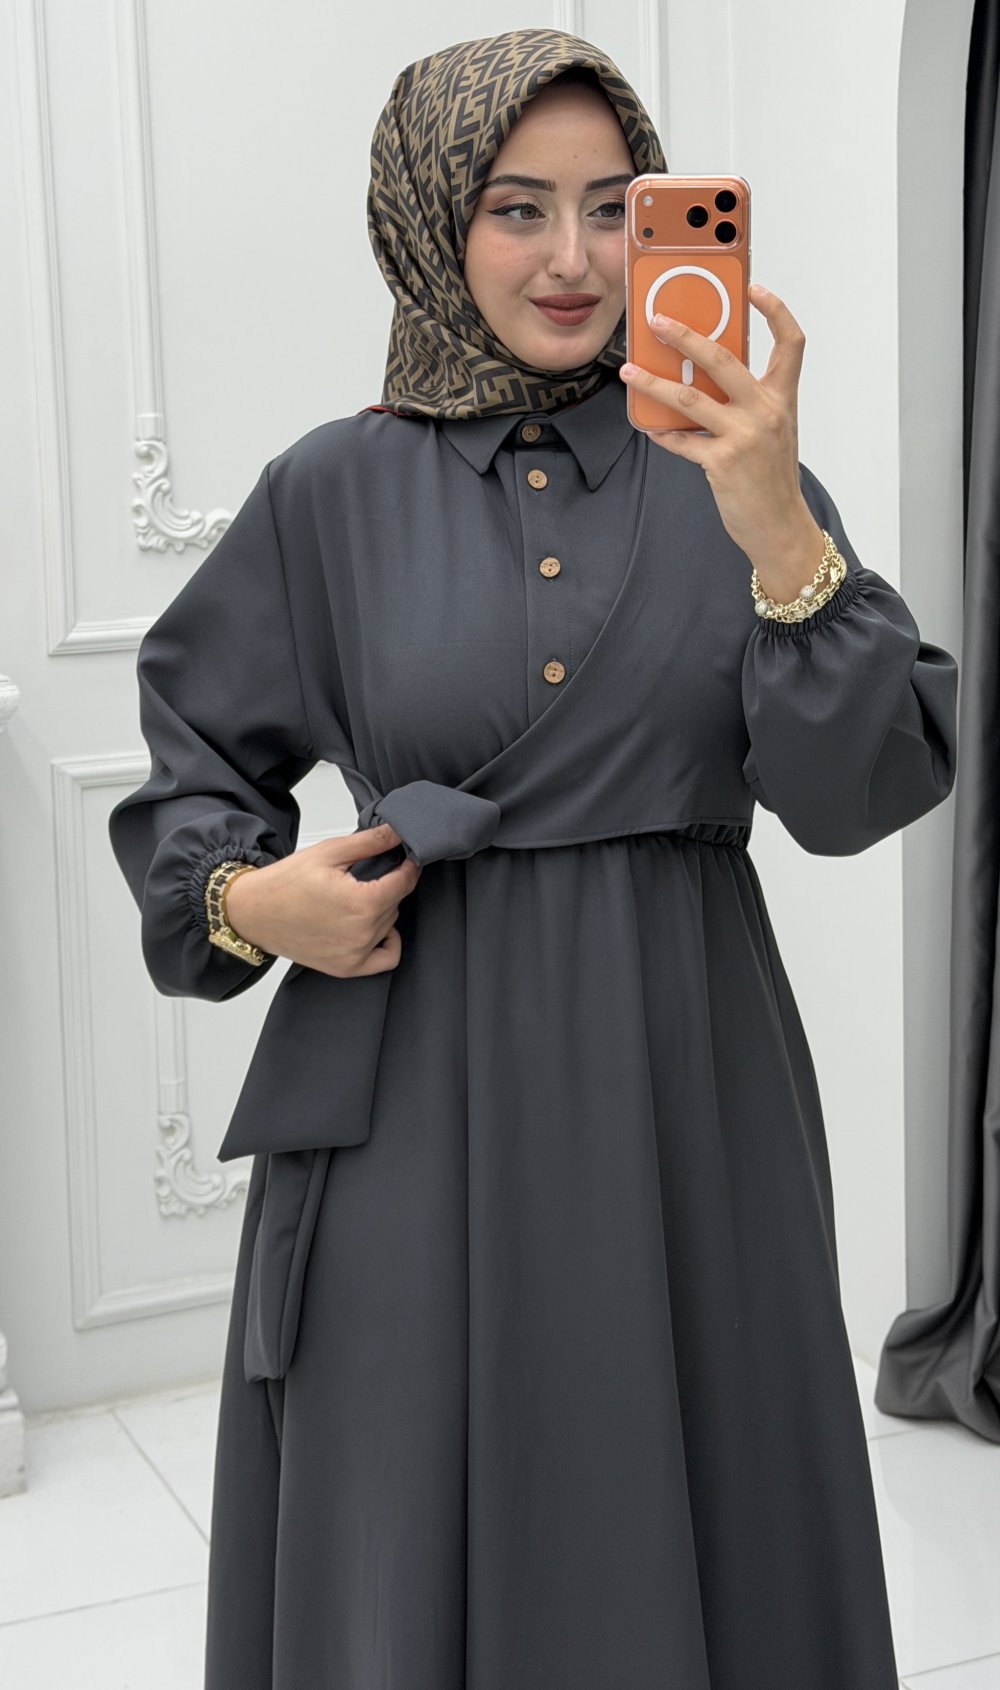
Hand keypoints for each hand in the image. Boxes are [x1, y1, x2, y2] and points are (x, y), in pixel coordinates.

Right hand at [224, 822, 422, 976]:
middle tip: (364, 875)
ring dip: (382, 909)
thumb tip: (399, 831)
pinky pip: (387, 957)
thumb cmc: (283, 883)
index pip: (406, 881)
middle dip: (388, 885)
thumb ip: (370, 842)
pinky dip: (386, 941)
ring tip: (354, 897)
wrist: (252, 912)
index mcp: (361, 903)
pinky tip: (372, 926)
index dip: (408, 864)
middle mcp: (362, 933)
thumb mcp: (329, 852)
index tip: (406, 856)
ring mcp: (355, 954)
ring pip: (390, 924)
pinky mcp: (347, 967)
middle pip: (397, 902)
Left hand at [618, 283, 824, 599]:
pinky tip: (647, 425)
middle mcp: (765, 411)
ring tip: (628, 371)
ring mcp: (744, 437)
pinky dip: (662, 433)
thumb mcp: (771, 430)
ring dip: (653, 382)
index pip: (790, 343)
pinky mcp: (722, 463)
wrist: (780, 525)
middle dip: (685, 335)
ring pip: (689, 398)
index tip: (754, 288)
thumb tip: (703, 376)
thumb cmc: (771, 477)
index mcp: (781, 398)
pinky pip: (681, 441)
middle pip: (723, 359)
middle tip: (656, 321)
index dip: (775, 310)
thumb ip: (747, 401)